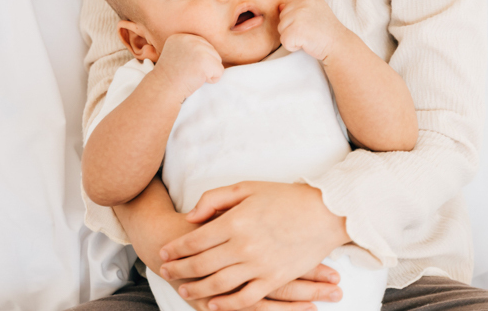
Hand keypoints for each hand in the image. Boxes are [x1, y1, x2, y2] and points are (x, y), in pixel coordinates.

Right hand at [153, 33, 224, 99]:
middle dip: (204, 65)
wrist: (163, 90)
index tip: (183, 67)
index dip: (197, 60)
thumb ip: (189, 48)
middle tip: (187, 72)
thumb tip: (208, 50)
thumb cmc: (170, 77)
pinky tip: (197, 80)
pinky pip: (219, 71)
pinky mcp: (206, 61)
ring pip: (217, 60)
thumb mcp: (175, 54)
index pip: (202, 44)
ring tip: (191, 76)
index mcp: (181, 36)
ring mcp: (198, 49)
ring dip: (208, 72)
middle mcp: (190, 39)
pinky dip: (211, 80)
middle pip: (212, 51)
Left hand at [158, 181, 349, 310]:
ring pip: (219, 284)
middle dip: (179, 270)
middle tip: (165, 272)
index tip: (164, 252)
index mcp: (234, 222)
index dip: (176, 248)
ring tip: (183, 289)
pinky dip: (226, 304)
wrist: (324, 212)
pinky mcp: (274, 279)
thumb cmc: (284, 196)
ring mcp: (259, 266)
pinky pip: (245, 297)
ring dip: (197, 289)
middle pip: (201, 264)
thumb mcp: (246, 188)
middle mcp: (243, 246)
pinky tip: (213, 304)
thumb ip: (214, 200)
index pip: (194, 240)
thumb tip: (190, 218)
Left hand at [277, 0, 350, 62]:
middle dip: (291, 28)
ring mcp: (300, 16)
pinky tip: (306, 44)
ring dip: (292, 37)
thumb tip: (279, 7)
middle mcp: (304, 3)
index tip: (309, 25)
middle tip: (309, 32)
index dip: (295, 18)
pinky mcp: (296, 30)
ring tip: (308, 38)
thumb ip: (298, 8)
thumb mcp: (315, 13)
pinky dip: (292, 47)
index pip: (288, 5)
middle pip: (282, 17)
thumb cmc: (327, 32)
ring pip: (281, 29)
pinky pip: (284, 41)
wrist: (340, 46)